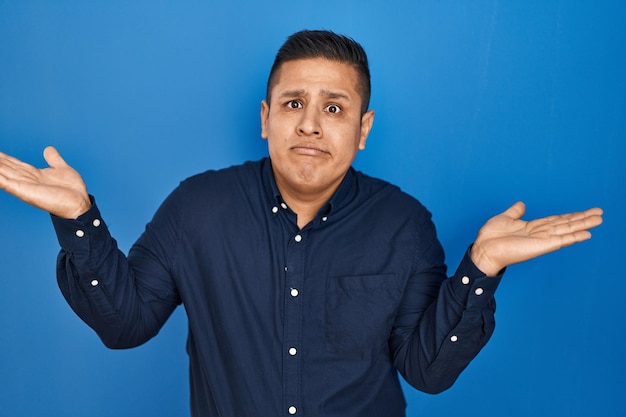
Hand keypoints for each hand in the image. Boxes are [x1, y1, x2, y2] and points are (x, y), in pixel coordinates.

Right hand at [0, 146, 90, 218]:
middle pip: (4, 166)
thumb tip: (48, 149)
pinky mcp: (24, 192)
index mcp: (32, 174)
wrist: (79, 203)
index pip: (12, 163)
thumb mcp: (61, 168)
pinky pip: (5, 182)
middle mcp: (25, 179)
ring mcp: (23, 185)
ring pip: (1, 172)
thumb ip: (53, 159)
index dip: (2, 156)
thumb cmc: (72, 190)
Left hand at [470, 202, 603, 275]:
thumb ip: (515, 212)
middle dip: (582, 218)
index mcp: (532, 227)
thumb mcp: (504, 218)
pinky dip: (574, 237)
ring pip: (567, 230)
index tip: (585, 211)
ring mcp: (542, 240)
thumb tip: (522, 204)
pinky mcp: (541, 246)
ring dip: (583, 225)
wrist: (483, 250)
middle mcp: (540, 234)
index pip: (556, 220)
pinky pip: (561, 240)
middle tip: (600, 213)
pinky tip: (586, 233)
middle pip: (565, 224)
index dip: (570, 215)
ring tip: (599, 219)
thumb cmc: (491, 237)